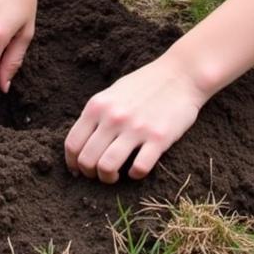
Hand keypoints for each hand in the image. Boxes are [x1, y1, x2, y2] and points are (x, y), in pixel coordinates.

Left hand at [64, 54, 206, 182]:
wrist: (180, 74)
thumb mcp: (112, 94)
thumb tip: (81, 144)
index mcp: (98, 106)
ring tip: (116, 175)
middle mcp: (113, 117)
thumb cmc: (144, 85)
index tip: (78, 171)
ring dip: (108, 178)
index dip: (72, 163)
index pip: (72, 144)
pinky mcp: (159, 138)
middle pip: (87, 160)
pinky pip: (139, 169)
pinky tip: (137, 168)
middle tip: (100, 174)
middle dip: (90, 174)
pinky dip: (135, 174)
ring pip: (107, 167)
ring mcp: (136, 128)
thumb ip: (96, 115)